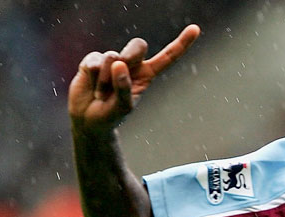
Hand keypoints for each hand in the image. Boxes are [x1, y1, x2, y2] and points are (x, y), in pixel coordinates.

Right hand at [68, 24, 200, 131]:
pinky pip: (95, 61)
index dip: (181, 43)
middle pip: (139, 45)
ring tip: (103, 93)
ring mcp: (112, 60)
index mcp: (147, 74)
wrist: (88, 119)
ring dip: (106, 80)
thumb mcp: (123, 107)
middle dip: (130, 58)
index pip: (168, 57)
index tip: (196, 29)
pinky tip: (92, 87)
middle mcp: (131, 63)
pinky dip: (94, 79)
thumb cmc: (112, 115)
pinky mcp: (93, 60)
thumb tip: (118, 63)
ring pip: (113, 56)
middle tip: (119, 74)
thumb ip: (124, 88)